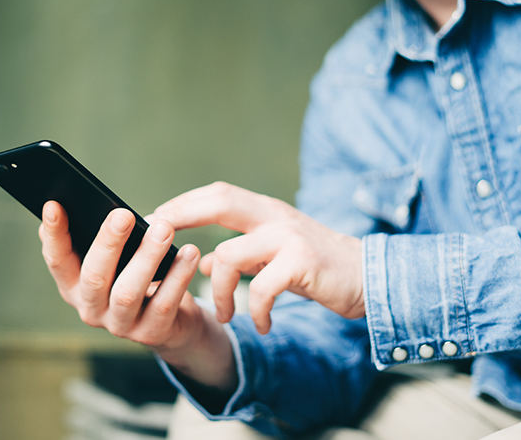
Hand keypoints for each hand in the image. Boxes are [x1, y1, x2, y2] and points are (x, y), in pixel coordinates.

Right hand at [38, 202, 237, 391]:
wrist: (174, 322)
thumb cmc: (139, 278)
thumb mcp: (116, 261)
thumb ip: (102, 240)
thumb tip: (92, 204)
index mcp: (75, 286)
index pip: (57, 261)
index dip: (54, 235)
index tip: (54, 205)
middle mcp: (91, 309)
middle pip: (94, 277)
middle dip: (108, 243)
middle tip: (124, 214)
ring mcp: (120, 325)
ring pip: (128, 292)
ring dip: (146, 257)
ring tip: (164, 229)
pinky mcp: (151, 334)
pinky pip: (164, 304)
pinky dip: (178, 276)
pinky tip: (189, 253)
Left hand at [150, 182, 363, 333]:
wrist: (369, 278)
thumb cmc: (318, 268)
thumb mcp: (274, 258)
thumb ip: (242, 256)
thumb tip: (203, 264)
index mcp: (265, 212)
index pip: (217, 194)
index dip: (182, 204)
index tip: (151, 222)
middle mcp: (275, 216)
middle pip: (220, 200)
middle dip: (182, 218)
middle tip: (159, 250)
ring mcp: (290, 236)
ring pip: (231, 255)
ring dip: (220, 292)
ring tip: (226, 315)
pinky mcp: (304, 262)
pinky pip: (262, 287)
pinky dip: (255, 310)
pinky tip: (261, 325)